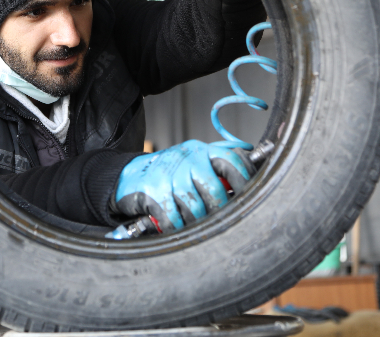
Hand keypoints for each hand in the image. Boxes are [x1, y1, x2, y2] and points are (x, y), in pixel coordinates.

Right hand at [112, 140, 255, 232]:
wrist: (131, 175)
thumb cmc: (170, 174)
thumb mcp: (194, 165)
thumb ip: (217, 172)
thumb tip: (247, 189)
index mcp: (202, 151)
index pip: (231, 161)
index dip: (244, 180)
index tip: (249, 197)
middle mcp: (187, 158)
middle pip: (213, 189)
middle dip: (218, 210)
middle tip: (218, 220)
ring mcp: (169, 173)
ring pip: (194, 206)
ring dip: (195, 221)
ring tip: (193, 223)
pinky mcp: (153, 190)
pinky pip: (172, 217)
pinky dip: (176, 227)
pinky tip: (175, 225)